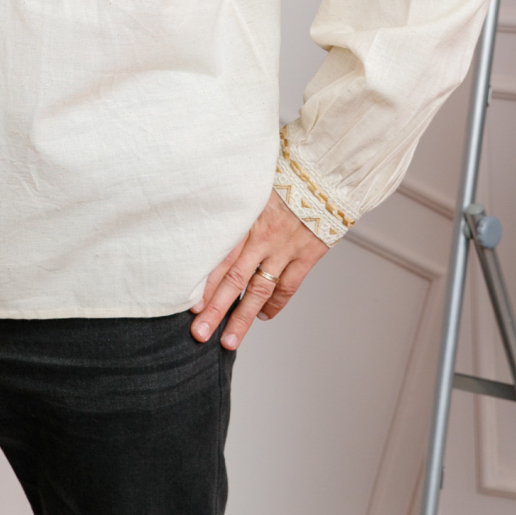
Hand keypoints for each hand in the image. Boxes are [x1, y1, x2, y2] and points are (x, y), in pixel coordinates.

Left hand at [190, 190, 328, 350]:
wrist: (324, 174)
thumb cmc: (283, 175)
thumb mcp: (250, 183)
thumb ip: (232, 203)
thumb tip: (205, 209)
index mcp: (246, 218)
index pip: (221, 257)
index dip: (206, 283)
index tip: (190, 305)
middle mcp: (263, 237)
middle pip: (235, 279)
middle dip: (216, 309)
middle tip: (199, 333)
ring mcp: (286, 249)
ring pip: (260, 290)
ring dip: (243, 317)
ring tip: (229, 340)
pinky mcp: (307, 255)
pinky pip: (289, 286)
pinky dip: (275, 304)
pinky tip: (263, 316)